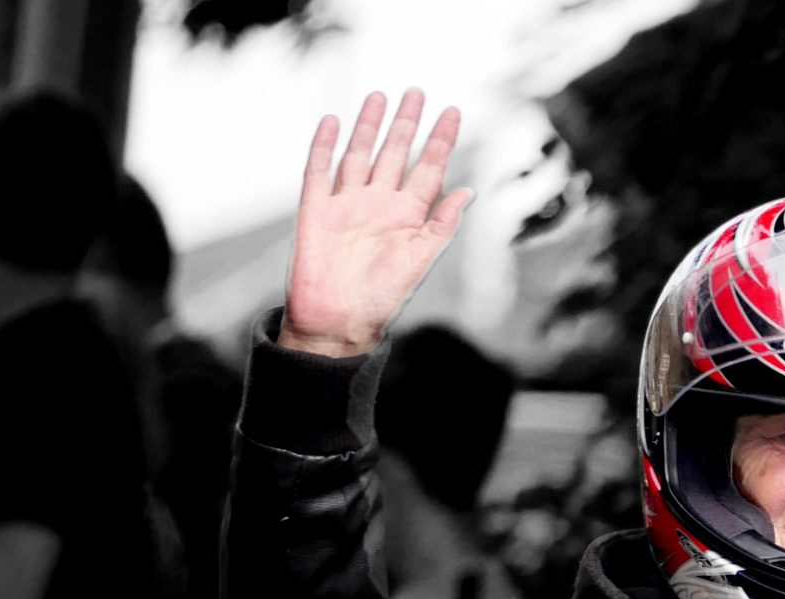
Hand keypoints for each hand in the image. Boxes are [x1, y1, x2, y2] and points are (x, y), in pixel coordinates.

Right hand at [280, 89, 470, 358]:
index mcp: (408, 216)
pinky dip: (325, 146)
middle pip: (394, 153)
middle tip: (417, 92)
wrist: (340, 321)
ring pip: (359, 154)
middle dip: (406, 124)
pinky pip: (319, 170)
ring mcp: (347, 204)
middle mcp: (379, 204)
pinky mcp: (316, 209)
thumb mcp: (420, 259)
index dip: (440, 141)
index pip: (428, 169)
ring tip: (380, 96)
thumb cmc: (383, 297)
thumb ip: (441, 224)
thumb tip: (468, 190)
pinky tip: (333, 121)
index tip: (452, 112)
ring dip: (368, 126)